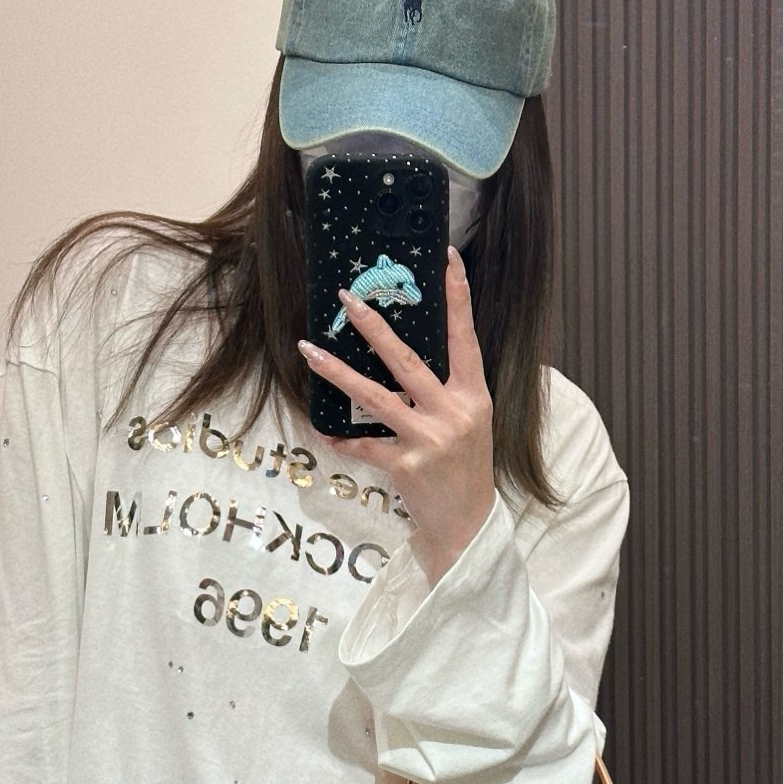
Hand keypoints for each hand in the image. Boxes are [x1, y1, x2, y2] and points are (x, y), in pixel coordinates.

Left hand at [297, 246, 496, 588]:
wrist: (467, 525)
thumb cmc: (464, 469)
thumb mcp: (469, 423)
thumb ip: (447, 390)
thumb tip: (405, 355)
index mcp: (473, 396)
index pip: (465, 338)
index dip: (458, 297)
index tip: (448, 258)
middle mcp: (453, 413)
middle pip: (407, 360)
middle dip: (373, 327)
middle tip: (346, 299)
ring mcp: (429, 439)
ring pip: (375, 397)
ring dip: (338, 372)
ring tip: (309, 350)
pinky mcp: (406, 466)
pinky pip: (363, 445)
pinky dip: (341, 439)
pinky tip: (322, 430)